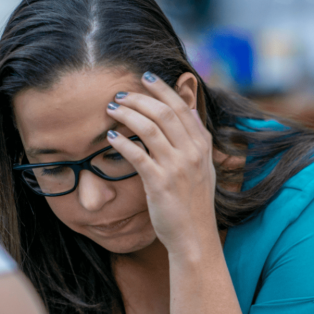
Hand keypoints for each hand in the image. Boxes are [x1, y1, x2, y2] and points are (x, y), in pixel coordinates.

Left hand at [106, 71, 216, 256]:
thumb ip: (196, 139)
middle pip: (164, 112)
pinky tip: (110, 136)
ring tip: (111, 109)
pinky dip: (122, 142)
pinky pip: (137, 154)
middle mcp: (192, 152)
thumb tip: (187, 110)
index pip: (181, 106)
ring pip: (149, 127)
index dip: (162, 88)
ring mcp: (178, 167)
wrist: (194, 236)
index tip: (145, 77)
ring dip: (127, 114)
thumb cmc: (194, 203)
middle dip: (139, 98)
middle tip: (120, 94)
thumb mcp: (203, 166)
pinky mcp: (160, 183)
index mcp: (203, 145)